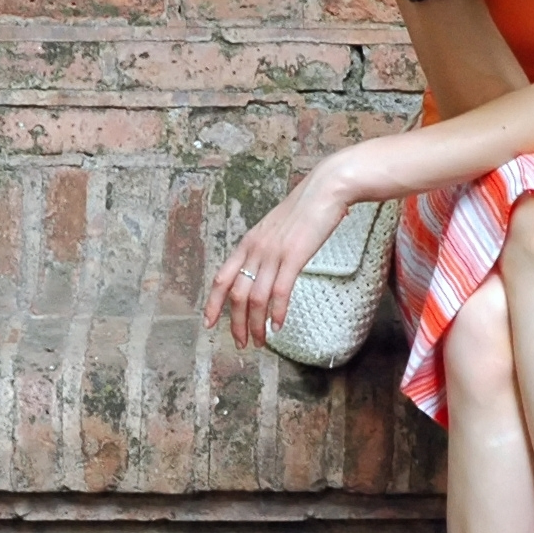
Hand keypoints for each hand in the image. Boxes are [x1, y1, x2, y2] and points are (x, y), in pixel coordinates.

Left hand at [203, 170, 355, 348]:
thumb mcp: (276, 229)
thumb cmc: (305, 209)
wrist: (324, 190)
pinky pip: (279, 291)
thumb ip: (267, 249)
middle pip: (237, 295)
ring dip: (256, 324)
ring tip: (260, 341)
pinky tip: (278, 326)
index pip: (221, 278)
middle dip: (237, 323)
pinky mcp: (293, 256)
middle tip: (242, 343)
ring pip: (256, 298)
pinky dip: (277, 312)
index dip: (212, 303)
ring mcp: (273, 253)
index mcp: (248, 243)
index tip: (209, 323)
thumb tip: (265, 270)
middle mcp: (255, 249)